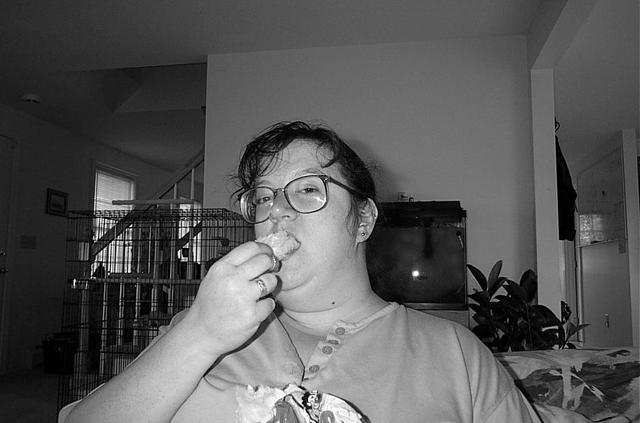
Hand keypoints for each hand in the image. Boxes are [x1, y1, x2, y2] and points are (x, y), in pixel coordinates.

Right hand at [183, 241, 277, 355]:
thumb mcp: (214, 278)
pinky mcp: (252, 315)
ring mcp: (243, 297)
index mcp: (222, 268)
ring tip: (259, 293)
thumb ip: (234, 266)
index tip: (268, 254)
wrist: (201, 334)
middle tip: (269, 272)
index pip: (251, 247)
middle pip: (265, 260)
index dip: (264, 249)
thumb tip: (261, 254)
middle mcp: (232, 279)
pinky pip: (271, 303)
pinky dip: (266, 306)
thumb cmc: (209, 305)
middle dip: (270, 265)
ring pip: (271, 281)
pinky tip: (254, 309)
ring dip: (269, 286)